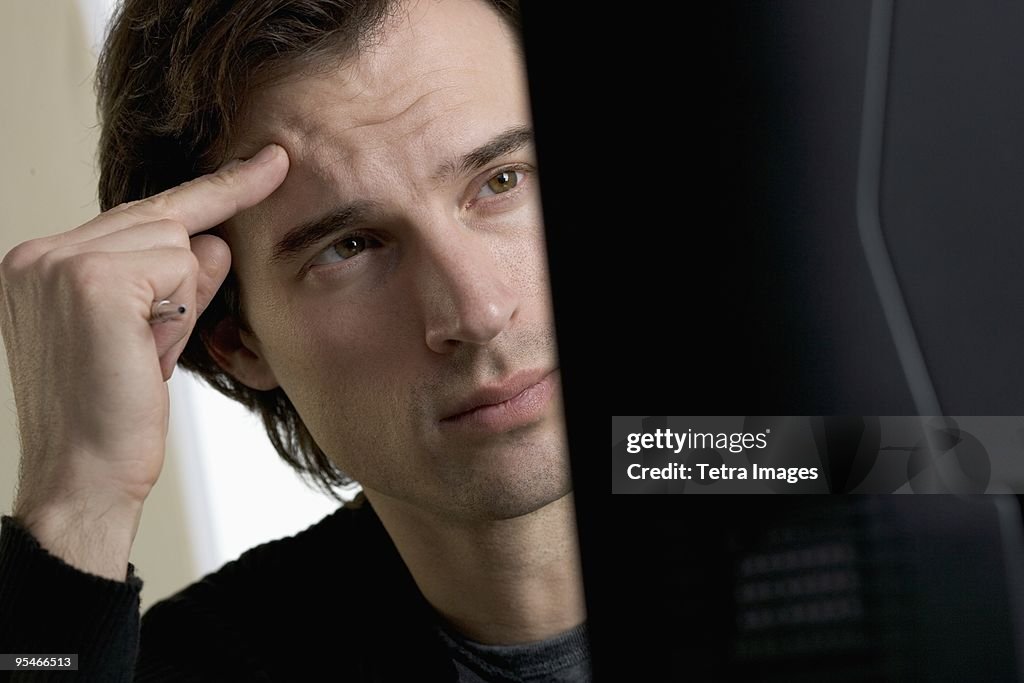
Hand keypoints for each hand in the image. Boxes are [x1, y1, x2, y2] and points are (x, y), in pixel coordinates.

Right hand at [0, 143, 287, 578]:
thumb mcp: (148, 334)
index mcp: (38, 264)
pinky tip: (143, 350)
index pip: (136, 214)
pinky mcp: (90, 279)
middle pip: (161, 220)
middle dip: (193, 266)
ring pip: (177, 242)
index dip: (210, 190)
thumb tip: (213, 239)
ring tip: (140, 356)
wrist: (84, 480)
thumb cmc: (114, 415)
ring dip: (181, 303)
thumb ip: (175, 281)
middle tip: (205, 268)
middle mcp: (36, 253)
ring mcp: (58, 261)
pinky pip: (179, 265)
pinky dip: (180, 312)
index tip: (269, 160)